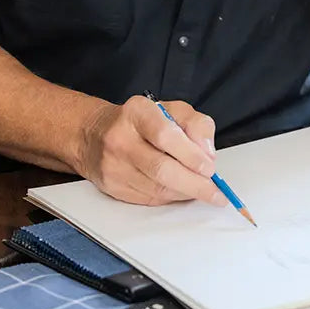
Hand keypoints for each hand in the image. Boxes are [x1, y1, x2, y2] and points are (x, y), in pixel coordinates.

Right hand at [79, 94, 227, 206]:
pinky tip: (180, 191)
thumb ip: (195, 124)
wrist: (94, 135)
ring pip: (157, 189)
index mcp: (137, 113)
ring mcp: (113, 165)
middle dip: (194, 184)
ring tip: (201, 190)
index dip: (191, 155)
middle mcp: (120, 138)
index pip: (166, 135)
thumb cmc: (140, 122)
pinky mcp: (111, 186)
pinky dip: (170, 198)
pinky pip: (149, 199)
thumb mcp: (171, 109)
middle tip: (215, 192)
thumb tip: (208, 154)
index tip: (210, 168)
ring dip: (185, 193)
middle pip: (162, 169)